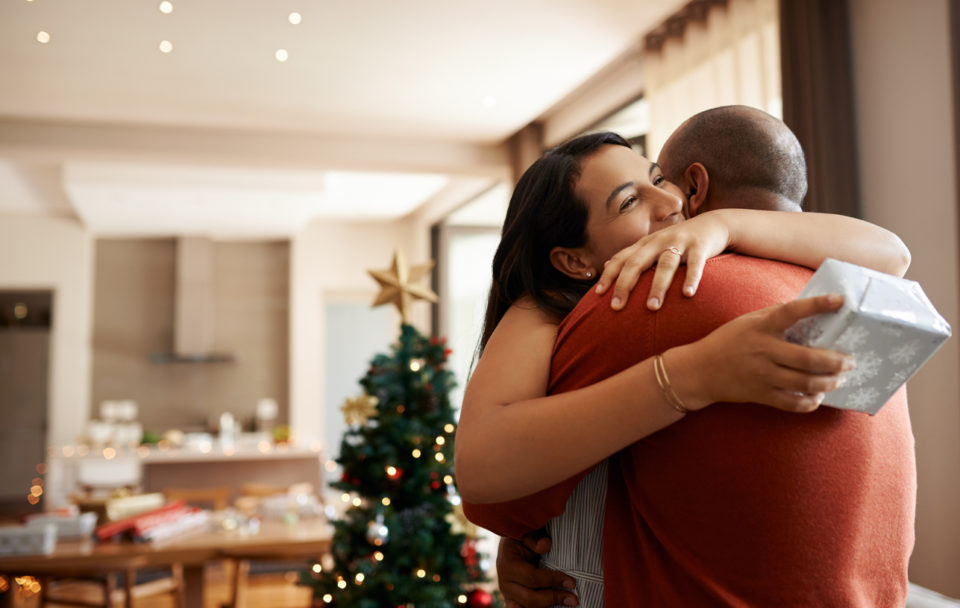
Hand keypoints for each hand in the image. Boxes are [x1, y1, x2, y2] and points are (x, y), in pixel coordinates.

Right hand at [497, 532, 577, 607]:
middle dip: (554, 598)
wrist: (509, 545)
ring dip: (548, 607)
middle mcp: (505, 583)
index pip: (532, 578)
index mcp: (508, 565)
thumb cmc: (521, 538)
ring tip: (566, 604)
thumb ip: (534, 539)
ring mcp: (507, 594)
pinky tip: (553, 607)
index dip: (553, 580)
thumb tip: (546, 545)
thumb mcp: (525, 533)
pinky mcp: (512, 601)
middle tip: (574, 599)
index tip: (572, 582)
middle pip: (530, 598)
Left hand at [594, 212, 730, 310]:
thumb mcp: (653, 245)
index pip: (621, 259)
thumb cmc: (678, 241)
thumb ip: (632, 255)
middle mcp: (658, 241)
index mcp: (645, 244)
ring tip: (651, 308)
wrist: (714, 224)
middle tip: (616, 307)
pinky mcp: (700, 246)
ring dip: (657, 286)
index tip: (598, 295)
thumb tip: (606, 264)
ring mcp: (679, 242)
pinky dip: (691, 279)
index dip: (608, 275)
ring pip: (665, 265)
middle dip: (625, 285)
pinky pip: (695, 264)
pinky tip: (687, 294)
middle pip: (637, 263)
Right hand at [673, 294, 855, 412]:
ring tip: (838, 379)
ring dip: (829, 382)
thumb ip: (775, 316)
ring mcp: (762, 375)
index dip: (817, 305)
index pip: (791, 312)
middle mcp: (762, 350)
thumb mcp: (748, 322)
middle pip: (808, 358)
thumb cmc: (727, 341)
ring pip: (806, 383)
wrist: (699, 370)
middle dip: (837, 361)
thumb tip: (810, 311)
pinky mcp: (760, 394)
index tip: (840, 301)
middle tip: (850, 361)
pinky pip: (793, 403)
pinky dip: (810, 402)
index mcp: (760, 326)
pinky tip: (818, 396)